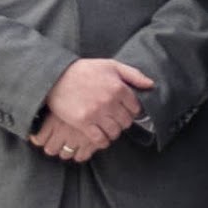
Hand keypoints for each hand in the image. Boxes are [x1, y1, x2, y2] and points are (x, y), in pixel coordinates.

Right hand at [35, 57, 152, 161]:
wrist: (56, 77)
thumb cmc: (85, 70)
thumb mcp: (111, 65)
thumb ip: (133, 75)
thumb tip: (151, 85)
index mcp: (119, 87)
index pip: (136, 107)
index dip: (133, 110)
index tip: (126, 111)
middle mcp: (110, 101)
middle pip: (126, 121)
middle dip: (123, 122)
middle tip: (117, 120)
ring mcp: (96, 113)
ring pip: (115, 132)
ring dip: (114, 132)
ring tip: (109, 128)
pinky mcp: (83, 123)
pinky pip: (100, 139)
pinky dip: (103, 141)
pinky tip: (102, 137)